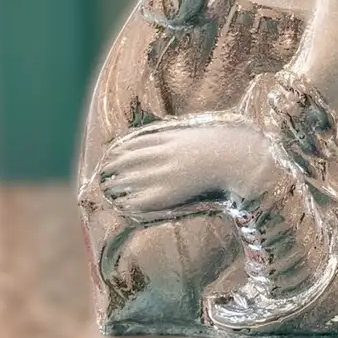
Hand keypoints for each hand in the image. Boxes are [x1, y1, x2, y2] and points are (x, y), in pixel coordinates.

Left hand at [99, 117, 279, 217]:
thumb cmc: (223, 145)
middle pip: (130, 159)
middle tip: (103, 172)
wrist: (234, 158)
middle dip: (114, 166)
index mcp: (169, 139)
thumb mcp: (199, 134)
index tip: (111, 153)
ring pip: (132, 178)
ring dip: (118, 183)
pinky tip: (123, 204)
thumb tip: (173, 133)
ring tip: (108, 188)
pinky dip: (130, 201)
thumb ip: (182, 134)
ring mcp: (164, 174)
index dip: (122, 149)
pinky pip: (142, 199)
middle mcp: (162, 155)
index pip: (137, 143)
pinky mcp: (168, 193)